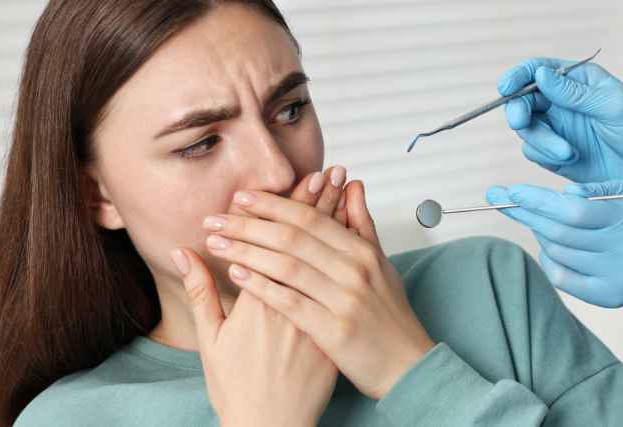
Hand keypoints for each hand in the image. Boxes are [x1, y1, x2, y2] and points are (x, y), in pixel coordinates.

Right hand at [161, 167, 348, 426]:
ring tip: (346, 194)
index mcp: (259, 301)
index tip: (306, 177)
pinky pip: (344, 287)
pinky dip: (350, 260)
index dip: (293, 206)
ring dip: (338, 224)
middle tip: (330, 173)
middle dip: (320, 204)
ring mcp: (316, 319)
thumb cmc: (238, 388)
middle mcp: (292, 304)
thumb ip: (199, 291)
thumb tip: (182, 252)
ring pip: (330, 262)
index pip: (279, 240)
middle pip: (309, 243)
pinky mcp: (333, 335)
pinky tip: (356, 240)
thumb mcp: (210, 340)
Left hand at [202, 182, 435, 398]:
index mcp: (362, 252)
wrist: (407, 365)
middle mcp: (354, 271)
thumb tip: (352, 184)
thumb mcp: (381, 264)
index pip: (310, 218)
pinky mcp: (334, 330)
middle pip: (292, 237)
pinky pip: (289, 302)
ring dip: (246, 251)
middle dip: (248, 224)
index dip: (273, 205)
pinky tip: (235, 275)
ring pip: (286, 266)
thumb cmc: (390, 316)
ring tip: (216, 243)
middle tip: (215, 218)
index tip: (242, 197)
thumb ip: (362, 223)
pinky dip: (260, 285)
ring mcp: (344, 300)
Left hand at [486, 180, 622, 317]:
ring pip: (558, 255)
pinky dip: (550, 259)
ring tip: (539, 219)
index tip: (509, 190)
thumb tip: (559, 196)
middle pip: (560, 235)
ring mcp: (617, 278)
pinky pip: (564, 279)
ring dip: (540, 234)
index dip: (537, 201)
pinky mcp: (611, 298)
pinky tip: (551, 246)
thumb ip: (594, 189)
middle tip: (503, 198)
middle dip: (527, 214)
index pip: (573, 212)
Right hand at [497, 57, 622, 212]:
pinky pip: (534, 152)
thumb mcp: (614, 106)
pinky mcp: (557, 157)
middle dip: (519, 112)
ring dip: (540, 140)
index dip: (518, 76)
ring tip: (568, 152)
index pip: (538, 70)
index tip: (507, 88)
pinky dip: (544, 155)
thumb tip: (540, 75)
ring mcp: (560, 130)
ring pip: (526, 129)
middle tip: (523, 123)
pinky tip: (570, 159)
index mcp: (579, 81)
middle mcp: (564, 103)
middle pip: (523, 100)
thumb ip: (575, 93)